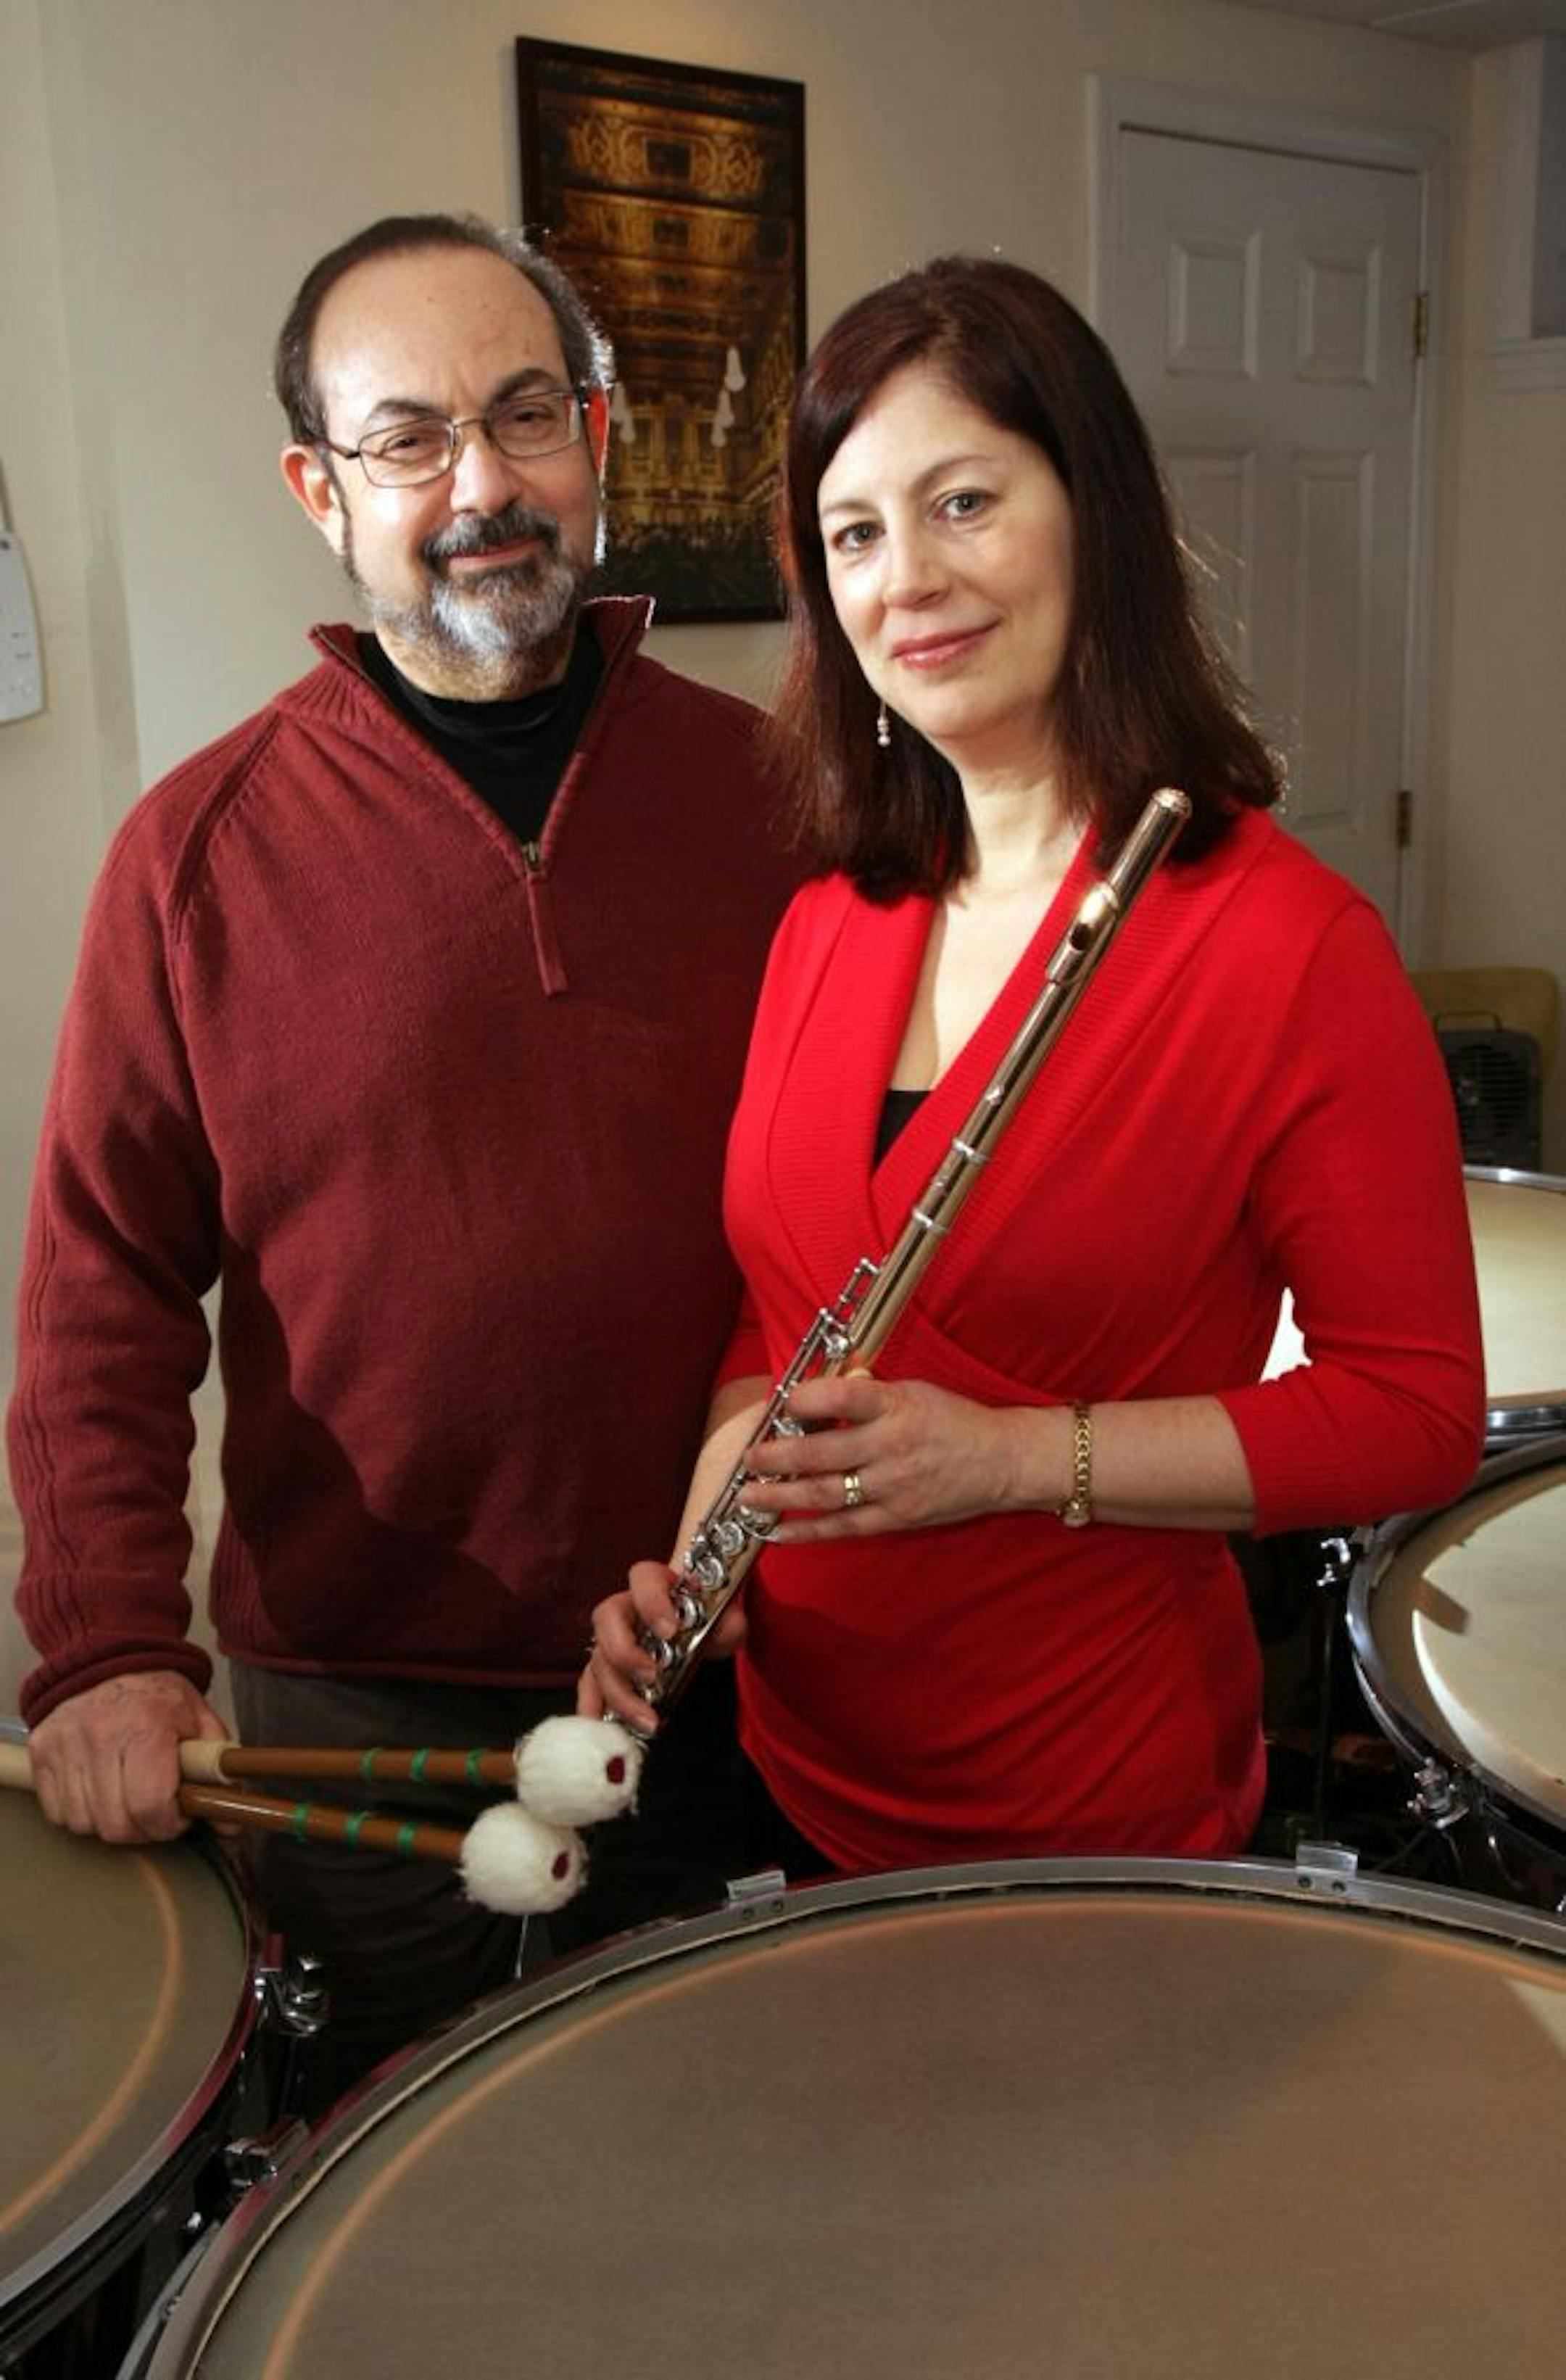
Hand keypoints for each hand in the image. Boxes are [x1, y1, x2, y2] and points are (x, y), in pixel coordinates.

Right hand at [28, 1670, 229, 1843]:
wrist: (110, 1659)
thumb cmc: (159, 1697)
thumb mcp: (200, 1723)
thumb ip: (217, 1774)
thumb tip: (231, 1826)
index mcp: (146, 1727)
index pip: (150, 1805)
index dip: (168, 1825)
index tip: (177, 1817)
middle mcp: (100, 1735)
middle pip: (115, 1824)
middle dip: (141, 1830)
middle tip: (153, 1813)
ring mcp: (65, 1744)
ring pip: (83, 1823)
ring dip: (109, 1823)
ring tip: (125, 1800)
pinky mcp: (41, 1751)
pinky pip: (56, 1812)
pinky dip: (78, 1814)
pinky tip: (98, 1794)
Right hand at [578, 1561, 748, 1735]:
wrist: (696, 1625)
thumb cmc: (705, 1616)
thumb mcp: (725, 1616)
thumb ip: (729, 1622)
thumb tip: (726, 1630)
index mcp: (654, 1584)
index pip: (643, 1578)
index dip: (651, 1603)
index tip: (671, 1630)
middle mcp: (625, 1609)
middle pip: (607, 1620)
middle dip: (625, 1652)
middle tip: (652, 1677)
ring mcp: (612, 1639)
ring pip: (599, 1660)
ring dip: (619, 1694)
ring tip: (646, 1719)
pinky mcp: (607, 1669)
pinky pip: (590, 1685)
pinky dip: (593, 1707)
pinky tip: (601, 1727)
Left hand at [736, 1370, 1022, 1541]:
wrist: (1003, 1462)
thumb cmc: (955, 1420)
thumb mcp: (915, 1391)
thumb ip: (868, 1393)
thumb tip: (819, 1389)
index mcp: (897, 1407)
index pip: (843, 1398)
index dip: (806, 1399)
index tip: (782, 1402)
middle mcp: (892, 1447)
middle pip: (821, 1452)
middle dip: (776, 1455)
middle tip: (748, 1457)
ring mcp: (893, 1487)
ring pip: (824, 1494)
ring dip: (780, 1497)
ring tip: (747, 1495)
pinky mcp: (896, 1517)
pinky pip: (843, 1527)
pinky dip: (807, 1532)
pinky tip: (777, 1533)